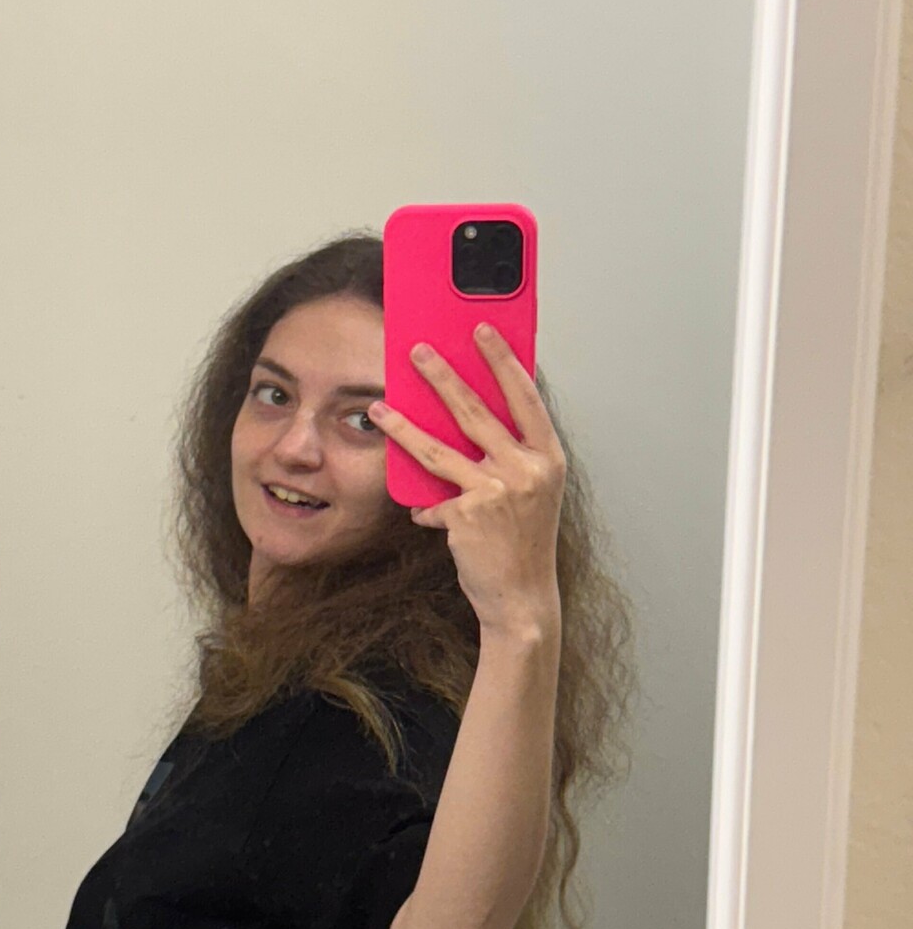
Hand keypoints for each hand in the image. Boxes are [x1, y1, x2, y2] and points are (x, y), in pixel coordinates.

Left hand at [367, 323, 565, 636]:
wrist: (522, 598)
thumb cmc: (524, 544)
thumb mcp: (530, 493)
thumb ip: (508, 457)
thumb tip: (465, 425)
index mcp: (547, 457)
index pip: (524, 396)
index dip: (502, 360)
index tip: (482, 330)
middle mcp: (526, 470)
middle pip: (475, 411)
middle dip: (442, 376)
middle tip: (417, 351)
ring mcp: (496, 491)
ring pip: (439, 449)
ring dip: (405, 426)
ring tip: (381, 406)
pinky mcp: (467, 516)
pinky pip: (433, 501)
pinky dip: (425, 507)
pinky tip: (421, 513)